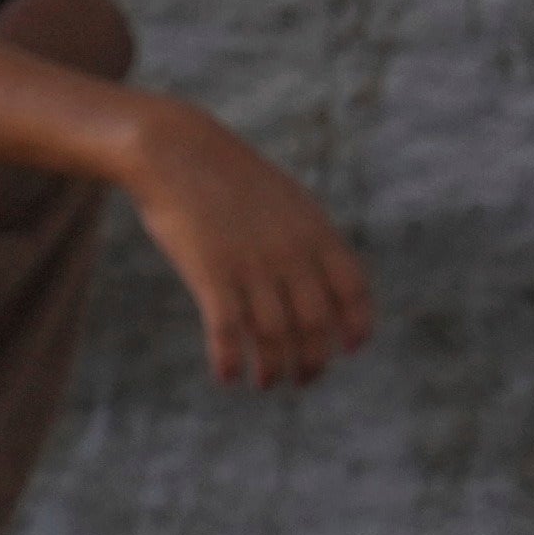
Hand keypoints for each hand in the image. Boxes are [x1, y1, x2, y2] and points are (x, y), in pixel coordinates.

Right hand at [123, 115, 371, 393]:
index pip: (353, 290)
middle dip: (312, 361)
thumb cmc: (229, 180)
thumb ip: (307, 239)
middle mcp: (290, 252)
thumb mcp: (285, 201)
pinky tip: (225, 377)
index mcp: (314, 231)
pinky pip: (227, 332)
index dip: (356, 326)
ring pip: (274, 336)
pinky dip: (229, 361)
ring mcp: (251, 264)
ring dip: (272, 369)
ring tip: (264, 382)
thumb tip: (321, 278)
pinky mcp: (211, 274)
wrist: (178, 151)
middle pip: (315, 323)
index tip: (348, 350)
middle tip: (302, 379)